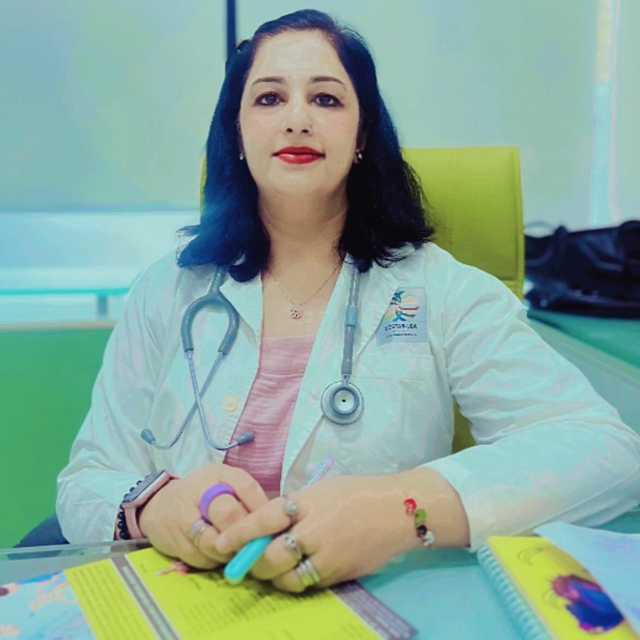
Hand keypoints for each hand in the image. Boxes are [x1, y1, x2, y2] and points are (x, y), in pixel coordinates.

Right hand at [138, 464, 268, 570]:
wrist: (161, 507)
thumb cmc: (204, 497)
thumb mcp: (225, 486)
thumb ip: (247, 499)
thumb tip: (275, 523)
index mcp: (218, 474)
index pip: (246, 487)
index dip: (261, 508)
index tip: (271, 523)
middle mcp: (199, 490)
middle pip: (228, 514)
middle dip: (244, 533)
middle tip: (254, 543)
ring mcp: (184, 516)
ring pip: (215, 541)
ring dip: (230, 551)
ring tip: (235, 550)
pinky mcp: (175, 541)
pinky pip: (203, 558)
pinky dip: (214, 561)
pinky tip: (216, 554)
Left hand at [212, 475, 413, 591]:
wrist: (397, 511)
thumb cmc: (356, 493)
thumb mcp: (321, 490)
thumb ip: (293, 506)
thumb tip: (265, 521)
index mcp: (308, 503)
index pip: (264, 519)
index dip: (239, 533)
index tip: (220, 543)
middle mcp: (315, 530)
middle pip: (271, 556)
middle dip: (253, 562)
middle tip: (243, 561)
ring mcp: (328, 556)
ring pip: (287, 578)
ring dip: (272, 575)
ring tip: (268, 568)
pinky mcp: (339, 574)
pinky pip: (307, 583)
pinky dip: (295, 580)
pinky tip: (293, 570)